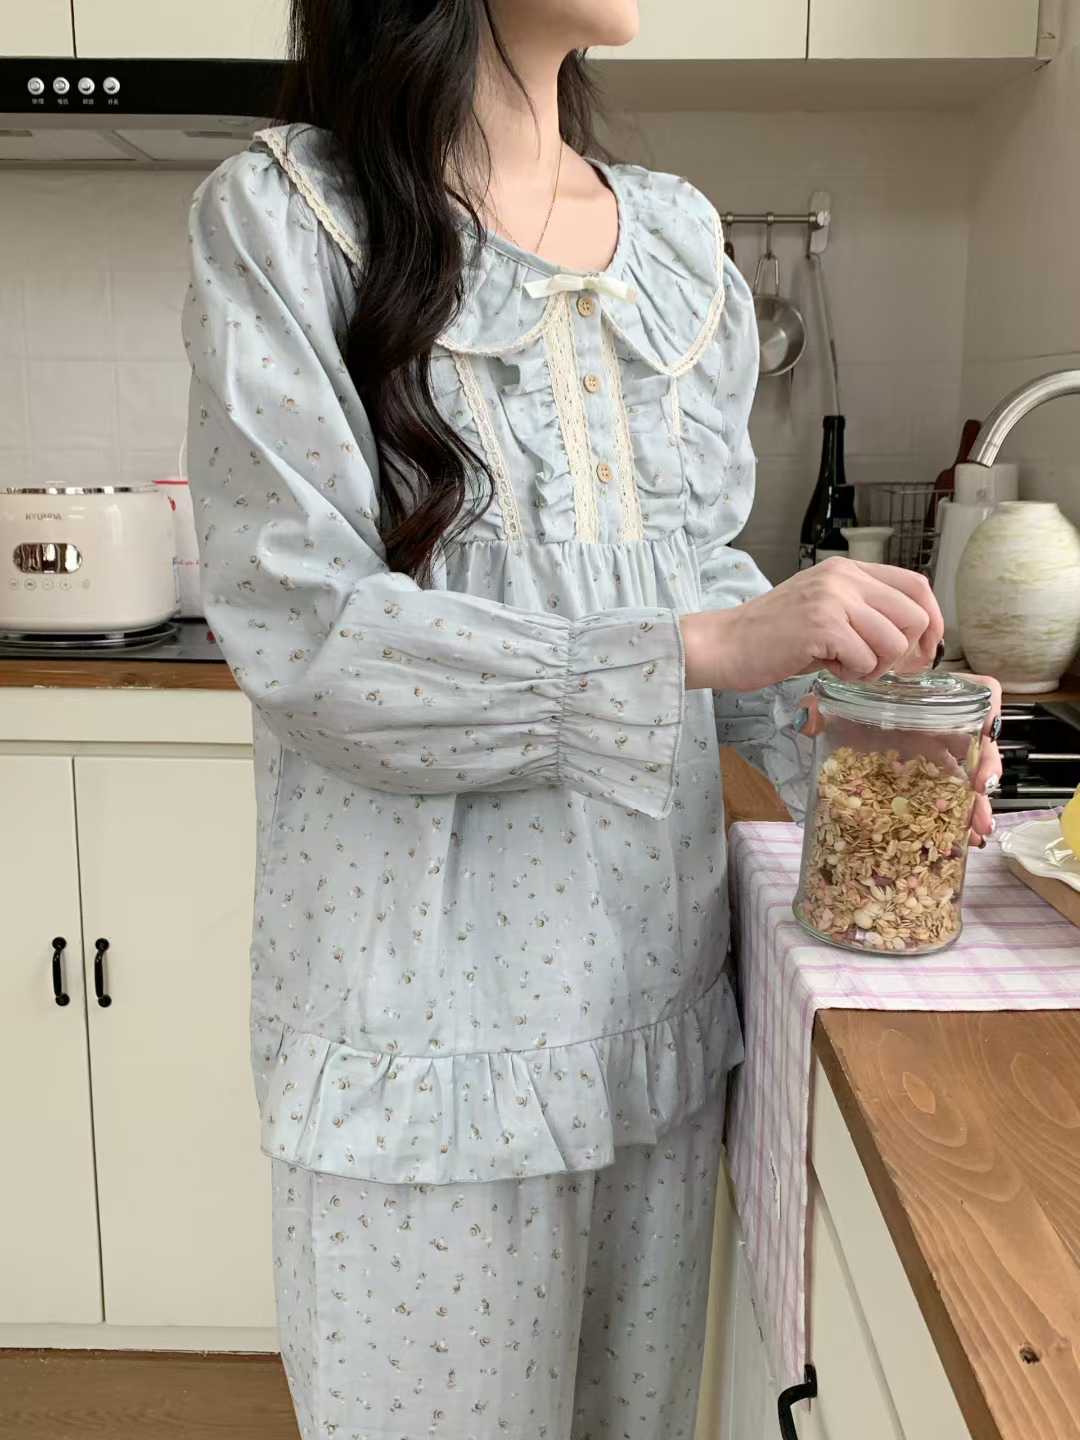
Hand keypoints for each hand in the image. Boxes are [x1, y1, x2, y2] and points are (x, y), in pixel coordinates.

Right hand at [681, 557, 943, 693]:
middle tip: (876, 667)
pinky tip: (827, 670)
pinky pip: (865, 660)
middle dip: (905, 653)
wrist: (724, 644)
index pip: (916, 584)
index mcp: (847, 570)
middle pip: (914, 615)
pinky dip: (852, 675)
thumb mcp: (823, 609)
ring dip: (874, 667)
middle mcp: (844, 578)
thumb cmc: (771, 635)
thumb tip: (911, 641)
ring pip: (893, 642)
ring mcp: (833, 600)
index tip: (925, 648)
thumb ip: (863, 613)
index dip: (932, 620)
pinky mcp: (822, 626)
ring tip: (843, 667)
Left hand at [797, 671, 1002, 846]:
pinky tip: (962, 843)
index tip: (986, 733)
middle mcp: (941, 732)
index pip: (978, 693)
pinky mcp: (929, 788)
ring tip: (978, 830)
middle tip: (982, 792)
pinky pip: (951, 804)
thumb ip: (821, 710)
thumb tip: (805, 721)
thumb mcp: (836, 707)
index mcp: (929, 704)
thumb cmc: (848, 713)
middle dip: (987, 769)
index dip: (989, 710)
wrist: (841, 732)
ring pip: (969, 781)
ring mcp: (937, 763)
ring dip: (978, 805)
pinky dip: (958, 823)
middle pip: (979, 745)